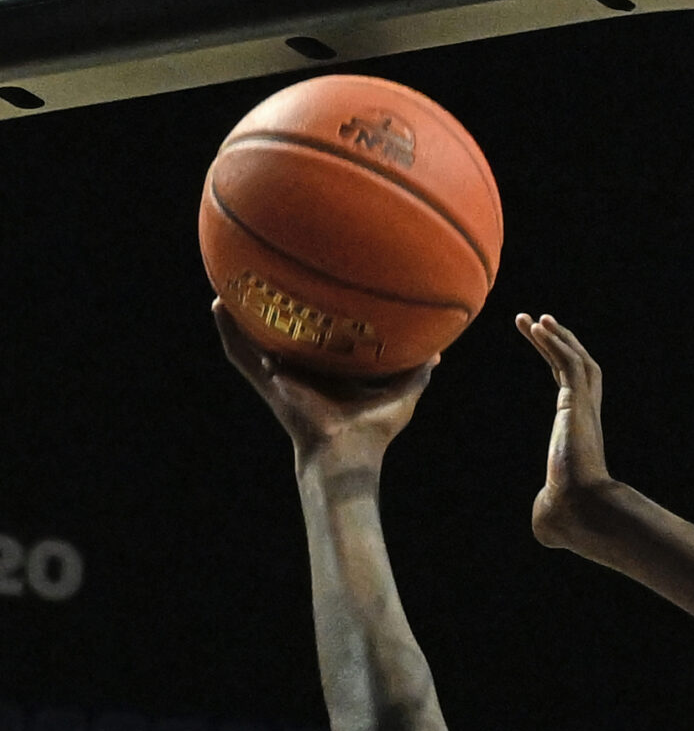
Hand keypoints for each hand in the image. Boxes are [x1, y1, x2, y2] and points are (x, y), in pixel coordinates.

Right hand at [213, 300, 433, 473]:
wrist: (348, 451)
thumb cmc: (374, 430)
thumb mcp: (401, 396)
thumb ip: (415, 373)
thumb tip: (437, 352)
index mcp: (330, 373)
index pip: (318, 340)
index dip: (312, 319)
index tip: (309, 290)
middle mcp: (303, 372)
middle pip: (283, 337)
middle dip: (272, 312)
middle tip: (262, 279)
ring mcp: (282, 376)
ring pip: (254, 341)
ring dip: (240, 316)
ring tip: (228, 284)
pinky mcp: (268, 381)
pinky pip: (241, 354)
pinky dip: (228, 331)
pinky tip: (218, 305)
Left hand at [516, 312, 612, 545]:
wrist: (581, 515)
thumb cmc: (566, 519)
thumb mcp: (550, 511)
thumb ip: (546, 509)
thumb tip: (543, 526)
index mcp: (578, 434)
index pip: (569, 389)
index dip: (556, 364)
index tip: (541, 344)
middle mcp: (585, 417)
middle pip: (576, 368)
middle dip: (558, 342)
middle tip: (537, 321)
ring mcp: (584, 410)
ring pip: (576, 360)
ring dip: (556, 336)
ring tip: (535, 318)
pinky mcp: (579, 406)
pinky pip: (568, 364)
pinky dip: (555, 342)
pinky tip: (537, 325)